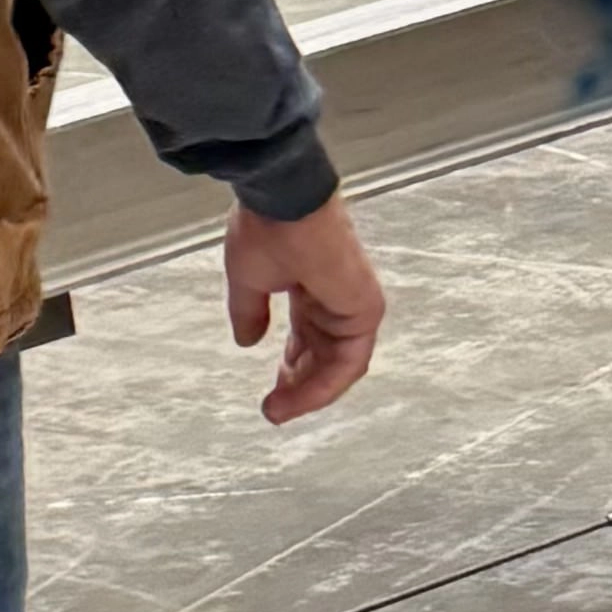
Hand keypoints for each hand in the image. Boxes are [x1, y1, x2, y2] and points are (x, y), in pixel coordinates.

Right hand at [225, 195, 384, 424]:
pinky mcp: (365, 309)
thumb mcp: (248, 278)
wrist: (284, 200)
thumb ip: (249, 311)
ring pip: (337, 365)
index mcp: (312, 285)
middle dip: (299, 385)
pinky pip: (348, 361)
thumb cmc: (267, 226)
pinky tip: (298, 398)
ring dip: (308, 392)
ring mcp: (355, 304)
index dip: (291, 367)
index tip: (271, 390)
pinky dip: (324, 385)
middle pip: (324, 355)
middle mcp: (337, 297)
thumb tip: (246, 340)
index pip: (309, 337)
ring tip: (279, 410)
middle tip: (275, 408)